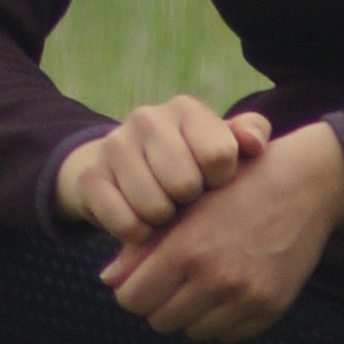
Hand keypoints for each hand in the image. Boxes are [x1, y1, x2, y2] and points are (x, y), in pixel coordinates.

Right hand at [53, 97, 272, 241]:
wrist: (122, 169)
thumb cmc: (189, 162)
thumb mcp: (222, 147)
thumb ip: (249, 137)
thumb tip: (253, 144)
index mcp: (185, 109)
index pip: (218, 155)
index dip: (221, 181)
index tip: (214, 181)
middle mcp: (147, 118)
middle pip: (184, 184)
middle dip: (190, 202)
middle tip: (185, 198)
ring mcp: (114, 145)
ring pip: (154, 207)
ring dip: (164, 220)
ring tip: (165, 209)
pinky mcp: (90, 177)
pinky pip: (125, 223)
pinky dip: (138, 234)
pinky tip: (141, 221)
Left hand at [100, 123, 343, 341]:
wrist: (302, 186)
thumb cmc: (233, 188)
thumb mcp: (184, 207)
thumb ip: (142, 246)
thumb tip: (108, 281)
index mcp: (186, 249)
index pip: (132, 298)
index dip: (131, 290)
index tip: (140, 278)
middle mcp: (216, 278)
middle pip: (159, 320)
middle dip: (158, 303)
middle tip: (170, 280)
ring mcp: (246, 297)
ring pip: (193, 331)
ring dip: (190, 313)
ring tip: (200, 281)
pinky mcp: (270, 308)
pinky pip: (228, 334)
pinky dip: (221, 319)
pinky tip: (227, 289)